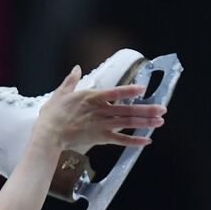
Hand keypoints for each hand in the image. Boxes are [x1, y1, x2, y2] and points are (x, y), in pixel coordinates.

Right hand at [34, 65, 165, 152]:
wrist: (48, 137)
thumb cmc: (52, 116)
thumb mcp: (60, 94)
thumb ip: (70, 81)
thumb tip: (76, 68)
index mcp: (90, 98)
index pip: (114, 92)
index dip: (129, 90)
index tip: (143, 88)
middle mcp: (99, 111)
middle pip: (126, 110)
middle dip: (146, 110)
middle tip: (162, 109)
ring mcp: (100, 126)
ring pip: (126, 124)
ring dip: (144, 122)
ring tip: (160, 121)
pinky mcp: (99, 138)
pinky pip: (119, 141)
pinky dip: (133, 141)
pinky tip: (146, 140)